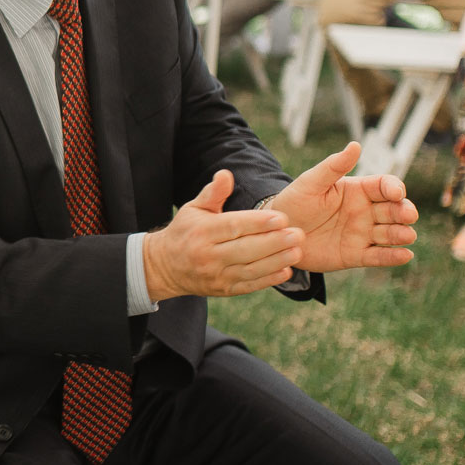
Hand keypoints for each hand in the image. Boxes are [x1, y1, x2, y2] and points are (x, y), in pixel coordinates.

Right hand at [142, 169, 304, 298]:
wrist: (166, 266)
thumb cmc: (186, 231)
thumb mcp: (194, 208)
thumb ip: (213, 193)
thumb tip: (226, 174)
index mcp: (202, 232)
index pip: (233, 226)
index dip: (258, 222)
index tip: (282, 217)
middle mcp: (207, 255)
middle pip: (245, 249)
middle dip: (274, 242)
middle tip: (298, 234)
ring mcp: (216, 275)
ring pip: (250, 269)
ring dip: (276, 261)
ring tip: (298, 251)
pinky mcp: (224, 290)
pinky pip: (249, 285)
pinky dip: (269, 280)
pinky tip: (287, 270)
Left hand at [267, 142, 417, 273]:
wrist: (278, 233)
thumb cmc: (294, 203)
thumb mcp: (311, 183)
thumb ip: (333, 166)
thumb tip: (355, 145)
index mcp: (357, 190)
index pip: (384, 186)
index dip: (394, 188)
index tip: (397, 193)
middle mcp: (365, 212)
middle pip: (394, 210)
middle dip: (404, 211)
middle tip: (408, 215)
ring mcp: (362, 234)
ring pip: (391, 234)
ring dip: (402, 234)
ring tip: (407, 235)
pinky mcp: (356, 255)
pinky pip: (378, 257)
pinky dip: (393, 257)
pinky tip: (405, 255)